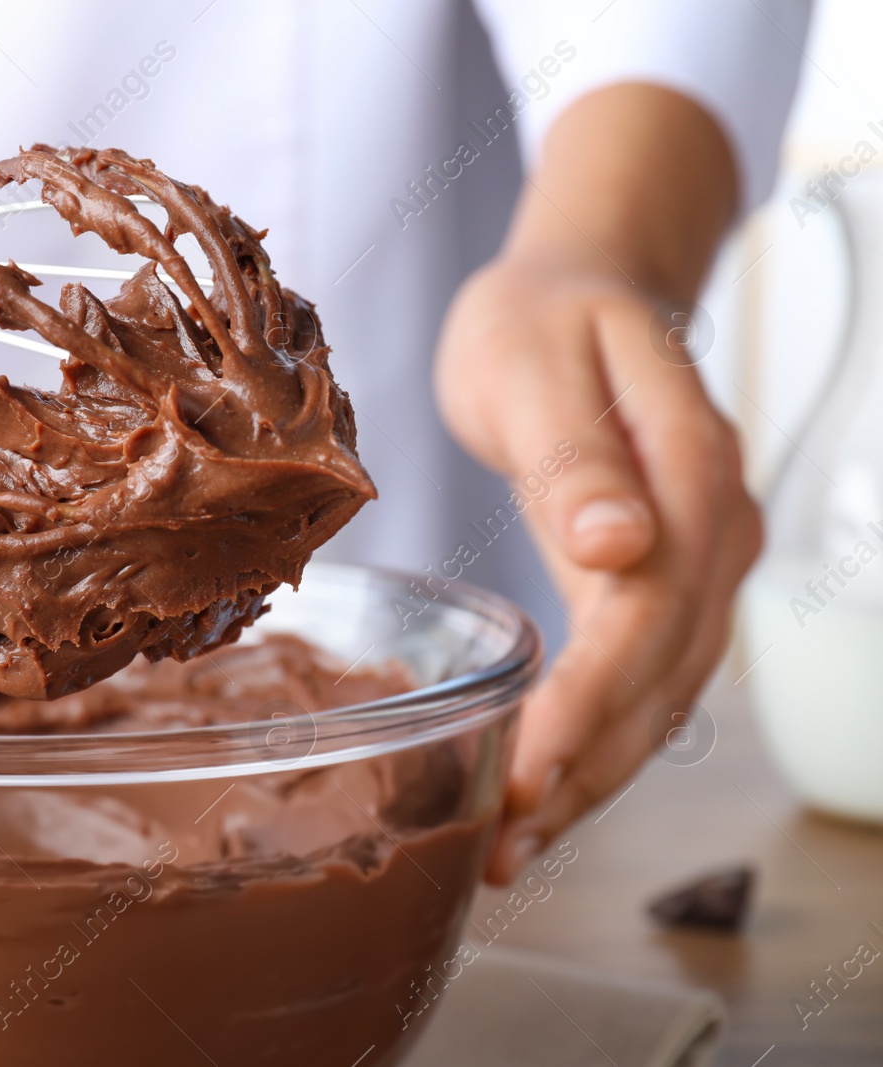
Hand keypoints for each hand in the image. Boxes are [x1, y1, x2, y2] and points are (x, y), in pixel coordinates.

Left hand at [433, 85, 761, 883]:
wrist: (584, 284)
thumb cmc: (543, 318)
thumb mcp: (539, 367)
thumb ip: (576, 459)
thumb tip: (620, 547)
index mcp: (687, 475)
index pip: (642, 619)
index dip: (585, 708)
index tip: (523, 775)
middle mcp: (713, 532)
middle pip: (659, 680)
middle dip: (583, 773)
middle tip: (501, 849)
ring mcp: (703, 562)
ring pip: (661, 696)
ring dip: (593, 779)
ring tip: (513, 847)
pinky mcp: (671, 580)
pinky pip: (647, 678)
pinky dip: (599, 741)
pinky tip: (547, 789)